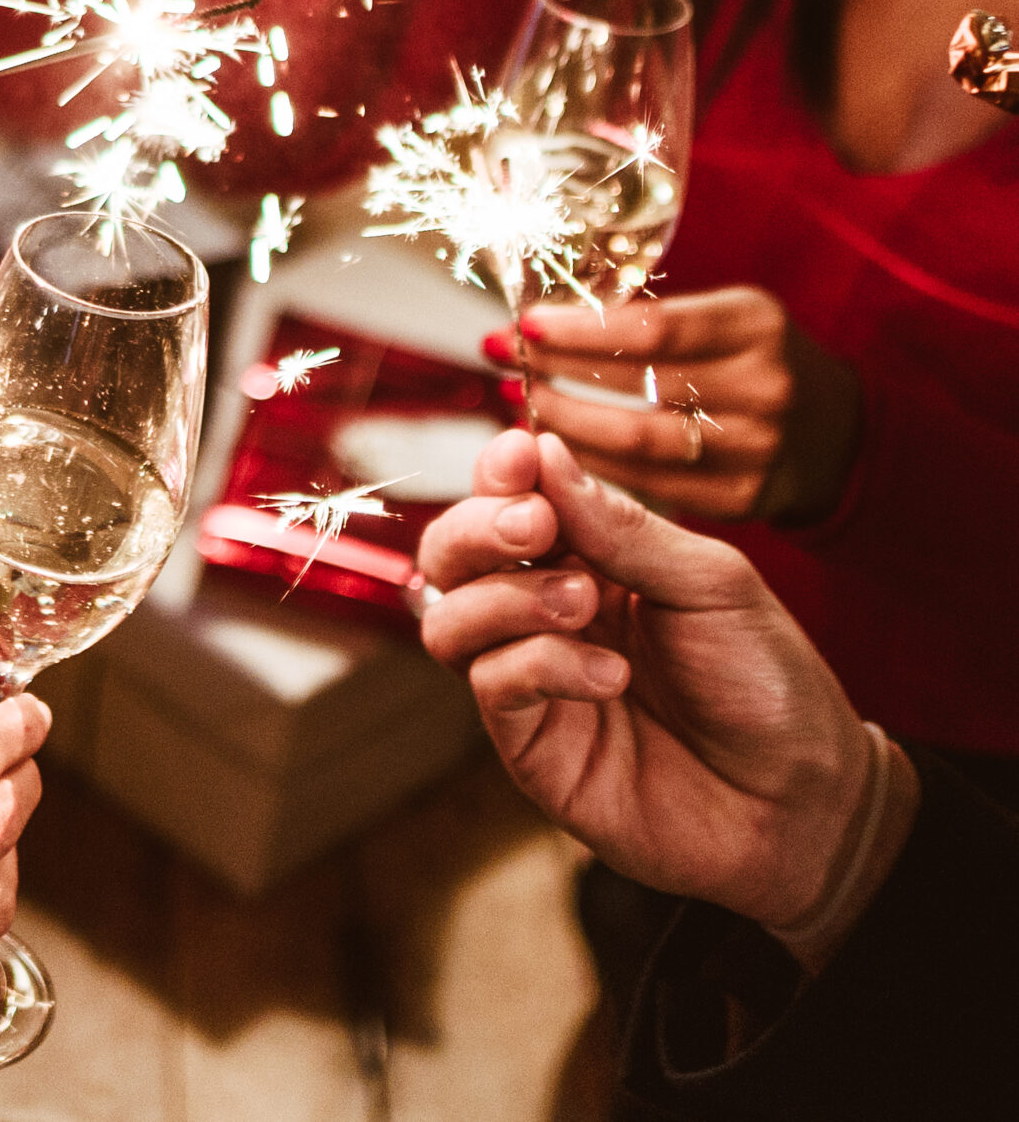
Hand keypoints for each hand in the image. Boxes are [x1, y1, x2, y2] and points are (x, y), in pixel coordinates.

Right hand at [417, 429, 891, 941]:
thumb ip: (622, 527)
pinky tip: (610, 677)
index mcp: (590, 560)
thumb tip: (541, 451)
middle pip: (452, 556)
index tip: (517, 456)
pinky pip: (491, 683)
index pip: (508, 503)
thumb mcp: (711, 583)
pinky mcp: (530, 744)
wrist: (802, 801)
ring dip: (507, 597)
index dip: (498, 475)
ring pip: (449, 617)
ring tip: (582, 605)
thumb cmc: (767, 683)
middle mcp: (545, 615)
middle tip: (532, 528)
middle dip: (478, 528)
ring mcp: (532, 681)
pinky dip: (541, 664)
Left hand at [488, 287, 860, 521]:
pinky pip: (647, 485)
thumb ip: (644, 317)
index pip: (654, 328)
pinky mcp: (741, 499)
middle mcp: (763, 388)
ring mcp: (756, 450)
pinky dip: (592, 466)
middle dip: (557, 375)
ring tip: (519, 402)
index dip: (580, 329)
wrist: (835, 432)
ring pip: (635, 445)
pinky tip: (555, 447)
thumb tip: (534, 321)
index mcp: (754, 326)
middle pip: (637, 388)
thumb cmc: (749, 358)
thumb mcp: (720, 315)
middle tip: (503, 363)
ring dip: (562, 425)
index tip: (524, 324)